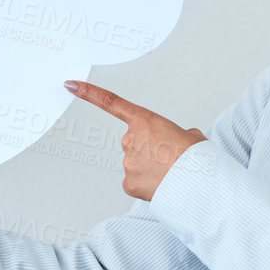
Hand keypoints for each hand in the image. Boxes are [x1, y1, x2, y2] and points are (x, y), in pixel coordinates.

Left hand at [63, 79, 206, 201]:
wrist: (199, 183)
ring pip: (136, 164)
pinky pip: (135, 182)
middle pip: (134, 142)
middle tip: (169, 157)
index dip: (88, 93)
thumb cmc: (197, 158)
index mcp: (146, 121)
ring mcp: (127, 162)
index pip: (111, 102)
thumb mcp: (190, 135)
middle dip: (149, 150)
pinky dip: (146, 184)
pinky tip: (161, 184)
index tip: (70, 85)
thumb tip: (174, 144)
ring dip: (150, 167)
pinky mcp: (129, 183)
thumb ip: (174, 134)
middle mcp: (131, 139)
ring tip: (170, 173)